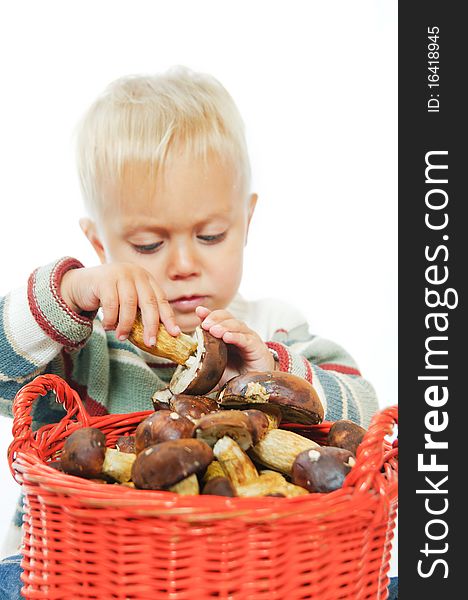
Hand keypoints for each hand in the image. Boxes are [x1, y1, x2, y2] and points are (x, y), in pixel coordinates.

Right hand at [60, 263, 179, 344]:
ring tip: (121, 336)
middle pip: (149, 302)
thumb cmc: (108, 296)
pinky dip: (111, 320)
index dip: (168, 317)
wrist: (80, 285)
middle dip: (151, 325)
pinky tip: (108, 326)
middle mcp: (136, 274)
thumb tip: (154, 336)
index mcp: (146, 279)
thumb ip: (140, 311)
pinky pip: (111, 305)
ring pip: (130, 305)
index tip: (174, 333)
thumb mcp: (128, 300)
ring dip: (126, 325)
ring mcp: (121, 274)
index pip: (161, 300)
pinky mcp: (104, 280)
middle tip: (150, 342)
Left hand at [195, 306, 274, 387]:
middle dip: (215, 318)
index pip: (216, 319)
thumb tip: (182, 383)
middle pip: (227, 317)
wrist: (255, 386)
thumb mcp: (215, 373)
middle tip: (205, 324)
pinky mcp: (257, 347)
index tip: (198, 311)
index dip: (207, 314)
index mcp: (225, 335)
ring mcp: (248, 338)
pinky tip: (227, 337)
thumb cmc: (235, 376)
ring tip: (213, 330)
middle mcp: (237, 333)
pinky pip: (246, 339)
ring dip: (224, 326)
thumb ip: (201, 373)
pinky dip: (236, 336)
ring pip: (237, 325)